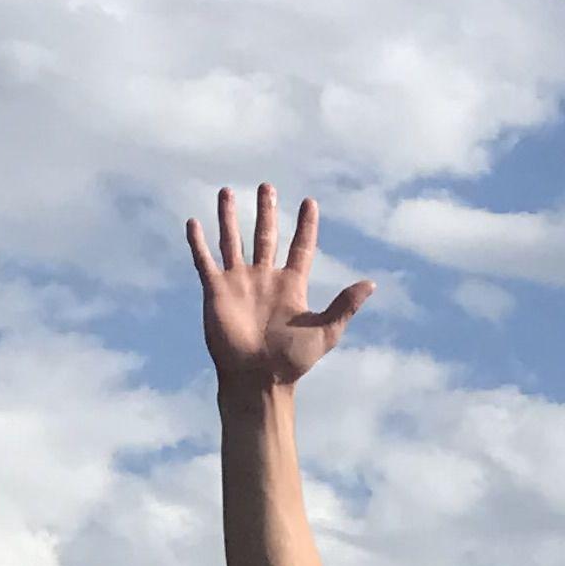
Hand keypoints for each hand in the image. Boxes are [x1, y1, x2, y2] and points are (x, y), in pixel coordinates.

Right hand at [188, 182, 374, 399]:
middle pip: (266, 236)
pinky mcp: (216, 291)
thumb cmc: (293, 361)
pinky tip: (193, 222)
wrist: (257, 379)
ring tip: (226, 192)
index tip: (310, 202)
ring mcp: (239, 283)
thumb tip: (372, 284)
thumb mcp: (325, 332)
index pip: (301, 247)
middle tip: (267, 186)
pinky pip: (205, 261)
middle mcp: (265, 279)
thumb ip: (345, 306)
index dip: (306, 226)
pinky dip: (198, 242)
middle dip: (266, 212)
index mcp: (291, 286)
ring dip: (229, 217)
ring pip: (232, 241)